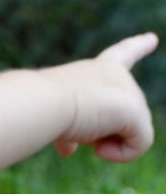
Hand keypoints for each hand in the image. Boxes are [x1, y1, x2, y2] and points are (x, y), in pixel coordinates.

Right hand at [54, 32, 156, 158]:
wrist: (42, 102)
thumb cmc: (41, 105)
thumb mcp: (58, 115)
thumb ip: (68, 130)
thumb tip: (68, 151)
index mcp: (98, 69)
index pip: (122, 54)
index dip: (138, 46)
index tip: (153, 39)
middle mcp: (118, 75)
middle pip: (126, 117)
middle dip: (103, 135)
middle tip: (77, 127)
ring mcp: (129, 91)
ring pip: (133, 134)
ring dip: (107, 144)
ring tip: (84, 133)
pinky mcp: (135, 110)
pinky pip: (140, 145)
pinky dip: (121, 154)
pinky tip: (100, 150)